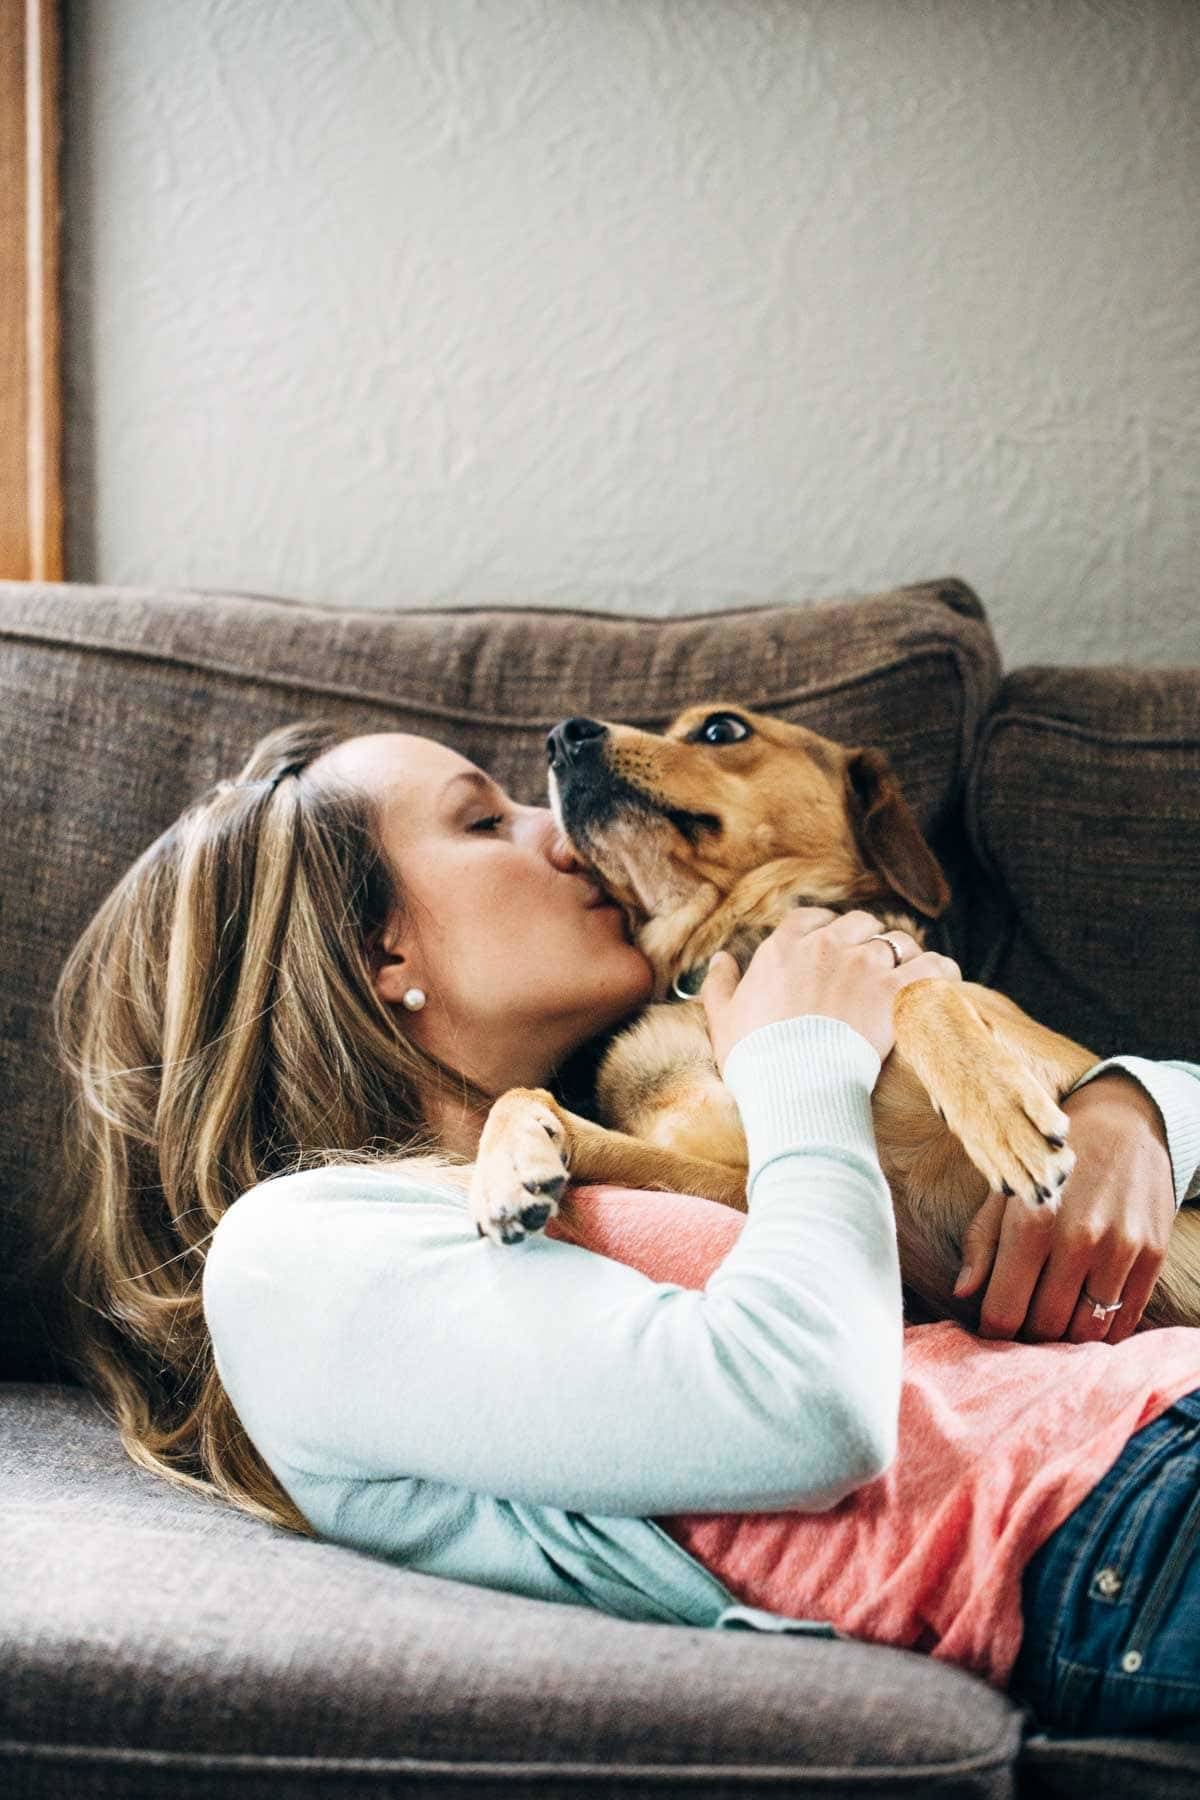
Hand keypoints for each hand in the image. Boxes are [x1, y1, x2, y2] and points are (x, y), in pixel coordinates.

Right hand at [699, 906, 961, 1074]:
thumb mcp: (722, 1020)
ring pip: (896, 941)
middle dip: (866, 939)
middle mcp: (825, 946)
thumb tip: (720, 959)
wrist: (793, 1087)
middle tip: (871, 965)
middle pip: (859, 923)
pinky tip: (944, 980)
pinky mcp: (896, 992)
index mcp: (783, 948)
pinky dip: (941, 970)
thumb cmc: (754, 1059)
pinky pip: (933, 965)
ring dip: (902, 955)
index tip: (831, 944)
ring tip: (906, 975)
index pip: (811, 918)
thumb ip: (719, 984)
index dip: (825, 928)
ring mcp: (864, 966)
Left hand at [953, 1070, 1176, 1342]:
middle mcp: (1079, 1238)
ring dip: (1065, 1338)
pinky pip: (1124, 1319)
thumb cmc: (1050, 1163)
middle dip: (1027, 1335)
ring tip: (1053, 1319)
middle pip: (1044, 1326)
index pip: (1004, 1310)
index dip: (993, 1329)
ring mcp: (1120, 1249)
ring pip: (1085, 1331)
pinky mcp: (1152, 1255)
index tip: (992, 1325)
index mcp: (1031, 1221)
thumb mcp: (1005, 1189)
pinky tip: (1086, 1314)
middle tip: (1021, 1323)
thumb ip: (982, 1242)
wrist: (1122, 1124)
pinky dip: (1102, 1330)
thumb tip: (963, 1293)